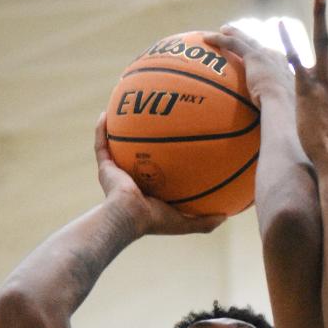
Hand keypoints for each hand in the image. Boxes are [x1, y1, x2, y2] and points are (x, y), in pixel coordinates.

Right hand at [93, 113, 224, 236]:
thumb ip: (205, 221)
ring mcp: (116, 173)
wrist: (128, 218)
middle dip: (144, 136)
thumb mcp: (185, 221)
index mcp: (149, 191)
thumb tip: (226, 216)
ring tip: (125, 106)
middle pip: (138, 152)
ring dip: (119, 127)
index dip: (166, 156)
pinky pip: (101, 144)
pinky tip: (106, 112)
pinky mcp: (104, 168)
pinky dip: (101, 129)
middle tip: (154, 116)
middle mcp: (132, 179)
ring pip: (117, 145)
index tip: (178, 139)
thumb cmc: (155, 221)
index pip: (159, 170)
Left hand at [207, 27, 292, 106]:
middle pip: (257, 45)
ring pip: (245, 40)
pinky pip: (233, 44)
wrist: (283, 105)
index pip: (269, 57)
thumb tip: (263, 122)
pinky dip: (220, 40)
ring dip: (232, 33)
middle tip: (236, 34)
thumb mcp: (278, 110)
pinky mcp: (254, 56)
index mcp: (282, 70)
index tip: (252, 53)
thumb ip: (270, 110)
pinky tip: (207, 38)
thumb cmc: (282, 113)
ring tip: (222, 30)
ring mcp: (265, 55)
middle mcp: (275, 58)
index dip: (260, 53)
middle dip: (246, 38)